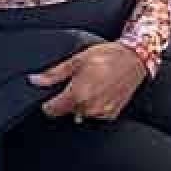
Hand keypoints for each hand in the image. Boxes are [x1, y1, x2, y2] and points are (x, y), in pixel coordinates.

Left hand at [33, 42, 148, 121]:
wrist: (134, 59)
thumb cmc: (107, 56)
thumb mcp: (77, 60)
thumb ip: (54, 74)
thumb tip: (35, 80)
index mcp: (77, 94)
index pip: (51, 110)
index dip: (48, 102)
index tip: (51, 95)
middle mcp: (89, 107)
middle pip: (66, 111)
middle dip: (67, 100)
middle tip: (76, 82)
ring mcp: (101, 113)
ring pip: (80, 113)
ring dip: (81, 103)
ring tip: (90, 85)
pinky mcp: (111, 114)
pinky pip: (94, 114)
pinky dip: (94, 105)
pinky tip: (100, 91)